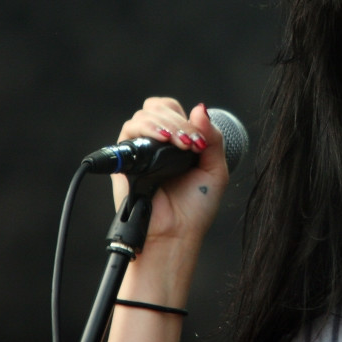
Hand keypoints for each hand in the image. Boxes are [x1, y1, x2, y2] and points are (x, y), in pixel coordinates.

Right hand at [110, 97, 228, 248]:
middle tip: (192, 143)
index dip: (187, 117)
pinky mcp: (126, 160)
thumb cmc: (195, 207)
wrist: (177, 233)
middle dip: (178, 121)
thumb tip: (200, 108)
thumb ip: (213, 138)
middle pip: (158, 108)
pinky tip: (163, 141)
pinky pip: (129, 132)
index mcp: (176, 143)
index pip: (174, 111)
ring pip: (144, 116)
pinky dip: (148, 130)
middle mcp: (156, 144)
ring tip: (181, 145)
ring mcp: (140, 150)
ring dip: (166, 124)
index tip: (200, 140)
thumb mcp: (215, 169)